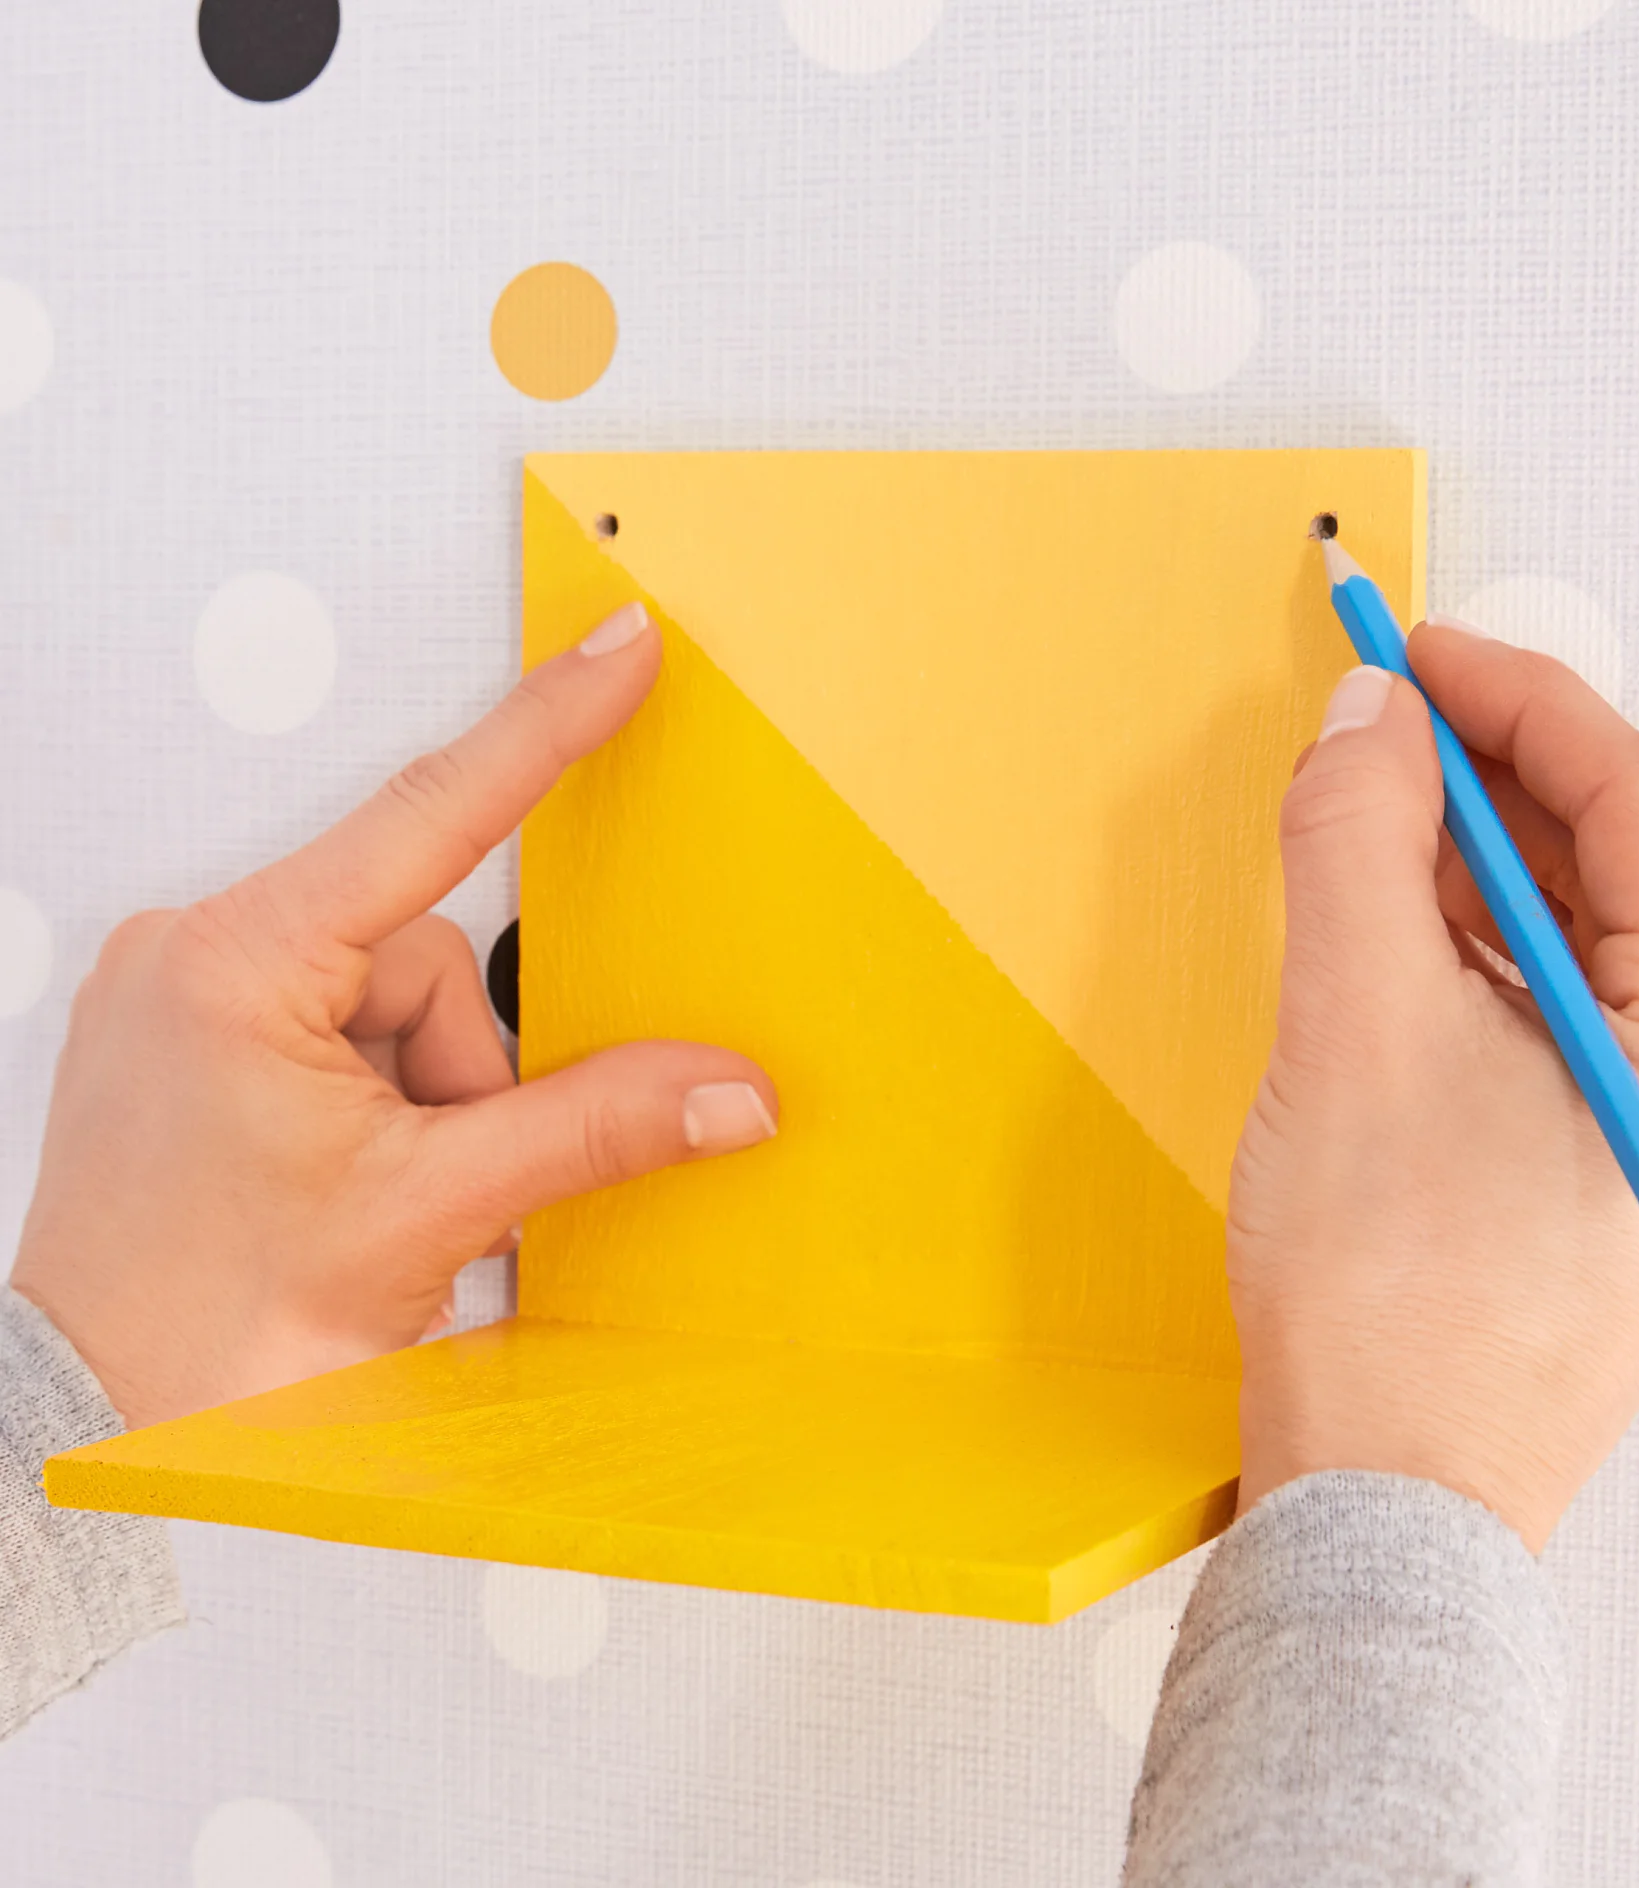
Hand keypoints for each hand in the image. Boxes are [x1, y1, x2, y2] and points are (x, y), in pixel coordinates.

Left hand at [11, 604, 777, 1428]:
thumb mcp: (427, 1213)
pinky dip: (381, 1101)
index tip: (616, 649)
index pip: (433, 816)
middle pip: (427, 955)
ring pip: (395, 1002)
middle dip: (462, 1071)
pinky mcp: (198, 1034)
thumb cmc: (200, 1329)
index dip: (543, 727)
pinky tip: (343, 1180)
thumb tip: (723, 1092)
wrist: (86, 1431)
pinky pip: (343, 1025)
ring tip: (372, 1199)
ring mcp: (190, 993)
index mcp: (239, 963)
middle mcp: (197, 952)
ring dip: (425, 1100)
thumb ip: (591, 1131)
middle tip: (432, 1174)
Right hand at [1227, 622, 1638, 1552]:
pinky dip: (1484, 957)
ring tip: (1366, 834)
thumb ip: (1359, 840)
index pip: (1636, 802)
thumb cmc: (1393, 1308)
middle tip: (1378, 729)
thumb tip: (1370, 719)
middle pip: (1622, 867)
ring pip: (1591, 940)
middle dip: (1486, 788)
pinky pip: (1571, 1014)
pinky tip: (1398, 936)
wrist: (1381, 1500)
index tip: (1414, 651)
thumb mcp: (1354, 1029)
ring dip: (1476, 872)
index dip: (1512, 700)